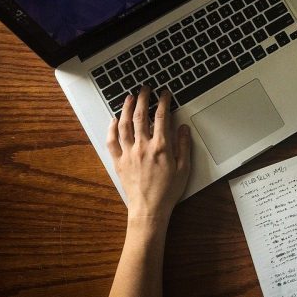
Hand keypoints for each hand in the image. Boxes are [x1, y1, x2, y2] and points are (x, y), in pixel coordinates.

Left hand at [106, 86, 191, 223]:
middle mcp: (143, 147)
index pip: (162, 117)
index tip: (164, 93)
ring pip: (125, 125)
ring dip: (126, 108)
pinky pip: (112, 141)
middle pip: (141, 116)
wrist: (149, 208)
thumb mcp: (184, 168)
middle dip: (143, 99)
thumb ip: (184, 146)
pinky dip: (112, 128)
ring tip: (129, 97)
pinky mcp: (119, 161)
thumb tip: (183, 128)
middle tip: (145, 88)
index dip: (163, 102)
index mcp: (161, 147)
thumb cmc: (168, 191)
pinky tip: (114, 119)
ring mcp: (128, 153)